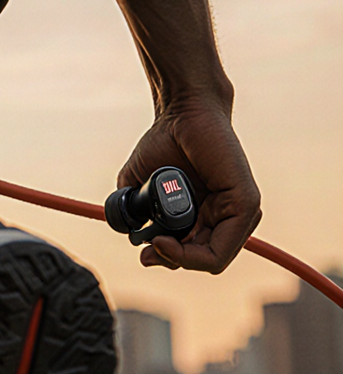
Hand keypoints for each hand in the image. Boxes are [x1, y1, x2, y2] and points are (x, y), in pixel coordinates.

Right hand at [118, 97, 260, 273]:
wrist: (181, 112)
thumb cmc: (163, 143)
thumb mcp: (142, 186)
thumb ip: (134, 211)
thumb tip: (130, 235)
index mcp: (208, 214)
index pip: (195, 253)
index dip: (168, 259)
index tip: (144, 250)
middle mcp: (228, 216)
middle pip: (204, 260)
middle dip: (171, 261)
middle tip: (148, 251)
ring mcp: (240, 212)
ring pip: (213, 260)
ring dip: (178, 259)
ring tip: (156, 242)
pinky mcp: (245, 204)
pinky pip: (221, 249)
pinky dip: (191, 254)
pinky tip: (166, 241)